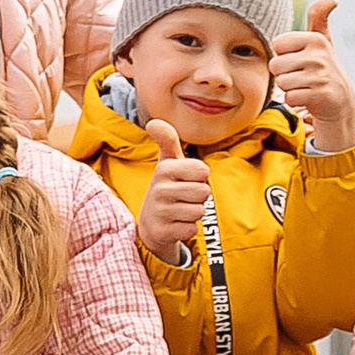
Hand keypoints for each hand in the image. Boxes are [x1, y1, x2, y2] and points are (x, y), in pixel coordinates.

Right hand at [134, 119, 212, 261]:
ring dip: (193, 213)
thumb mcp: (167, 163)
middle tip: (183, 198)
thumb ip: (167, 140)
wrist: (150, 223)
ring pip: (199, 212)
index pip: (203, 171)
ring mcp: (159, 212)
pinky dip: (187, 229)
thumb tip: (153, 122)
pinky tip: (175, 224)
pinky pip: (191, 229)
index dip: (200, 178)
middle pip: (204, 193)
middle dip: (199, 197)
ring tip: (179, 210)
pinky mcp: (162, 232)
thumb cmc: (167, 188)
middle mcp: (159, 189)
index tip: (186, 180)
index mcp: (164, 169)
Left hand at [269, 0, 354, 152]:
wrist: (341, 101)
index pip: (277, 45)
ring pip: (282, 82)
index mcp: (315, 39)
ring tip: (304, 86)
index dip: (283, 55)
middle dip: (284, 74)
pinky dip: (295, 100)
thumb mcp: (321, 41)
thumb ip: (318, 18)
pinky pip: (289, 97)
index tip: (298, 59)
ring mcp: (320, 76)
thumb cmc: (323, 67)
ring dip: (289, 88)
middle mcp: (318, 55)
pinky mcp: (319, 95)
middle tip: (300, 76)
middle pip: (276, 65)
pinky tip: (307, 97)